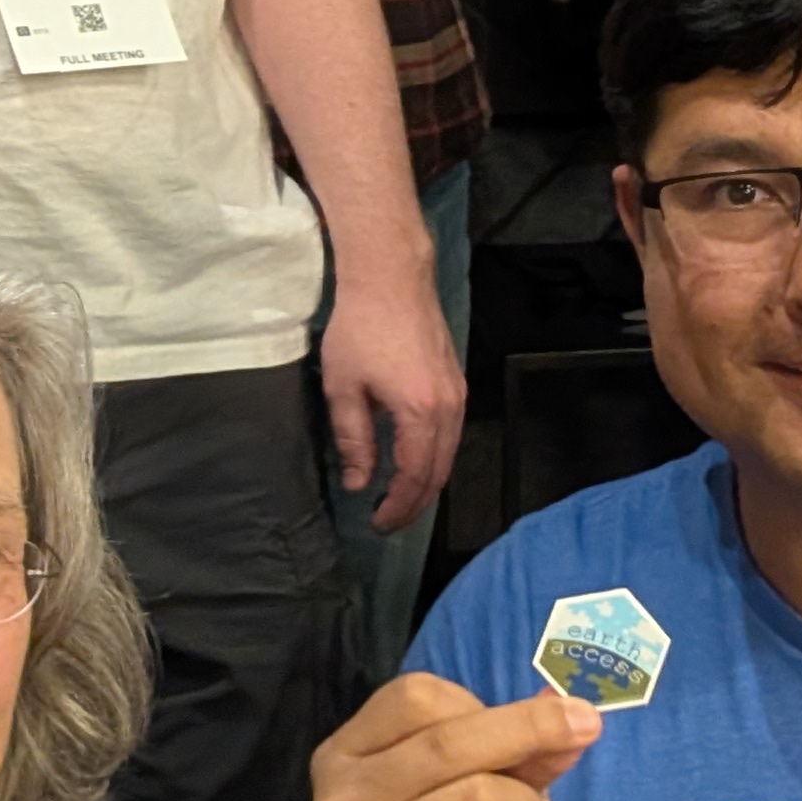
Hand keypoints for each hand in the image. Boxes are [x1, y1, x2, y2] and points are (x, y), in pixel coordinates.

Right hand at [311, 675, 598, 800]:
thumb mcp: (481, 778)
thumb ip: (523, 744)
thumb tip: (576, 713)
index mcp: (343, 758)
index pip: (414, 697)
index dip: (480, 703)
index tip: (523, 718)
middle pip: (449, 741)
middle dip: (530, 732)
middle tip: (583, 728)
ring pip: (483, 797)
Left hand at [321, 252, 464, 532]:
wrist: (391, 277)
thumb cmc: (360, 329)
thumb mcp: (344, 388)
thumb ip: (354, 440)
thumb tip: (360, 482)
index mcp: (421, 414)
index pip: (415, 478)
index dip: (398, 507)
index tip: (376, 523)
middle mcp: (449, 408)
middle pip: (439, 473)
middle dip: (415, 503)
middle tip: (388, 520)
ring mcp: (458, 393)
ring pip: (450, 454)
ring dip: (427, 482)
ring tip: (399, 497)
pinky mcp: (456, 381)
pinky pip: (452, 433)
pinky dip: (435, 457)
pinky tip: (413, 460)